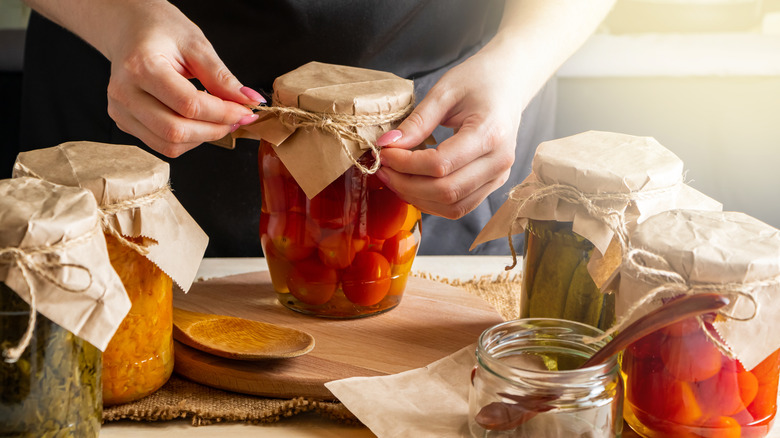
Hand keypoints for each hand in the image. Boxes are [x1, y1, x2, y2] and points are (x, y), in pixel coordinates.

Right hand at [102, 1, 261, 156]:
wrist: (129, 30)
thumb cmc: (161, 32)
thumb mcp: (196, 45)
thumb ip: (221, 77)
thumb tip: (249, 101)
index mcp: (141, 67)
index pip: (189, 105)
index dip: (223, 113)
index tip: (246, 110)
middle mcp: (125, 93)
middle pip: (176, 131)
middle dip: (215, 129)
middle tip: (236, 118)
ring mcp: (121, 111)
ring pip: (169, 145)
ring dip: (203, 138)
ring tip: (219, 119)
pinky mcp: (124, 122)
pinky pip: (162, 144)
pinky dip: (188, 139)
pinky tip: (198, 121)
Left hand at [375, 48, 523, 219]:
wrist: (509, 83)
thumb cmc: (479, 80)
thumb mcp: (445, 91)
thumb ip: (418, 121)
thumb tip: (388, 145)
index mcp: (491, 133)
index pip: (441, 164)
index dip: (406, 163)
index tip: (385, 152)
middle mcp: (500, 161)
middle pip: (447, 191)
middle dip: (407, 184)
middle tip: (383, 168)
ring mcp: (499, 177)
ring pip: (453, 206)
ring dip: (417, 198)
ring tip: (394, 177)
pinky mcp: (493, 184)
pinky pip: (460, 206)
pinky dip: (432, 202)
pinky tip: (413, 185)